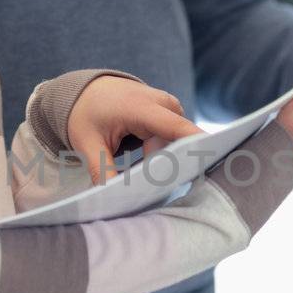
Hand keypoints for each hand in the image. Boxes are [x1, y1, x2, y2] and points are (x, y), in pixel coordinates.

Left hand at [67, 77, 203, 183]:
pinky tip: (151, 165)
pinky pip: (174, 137)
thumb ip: (103, 172)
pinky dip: (164, 152)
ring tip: (150, 177)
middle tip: (157, 189)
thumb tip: (111, 201)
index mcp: (141, 107)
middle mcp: (162, 103)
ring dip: (166, 160)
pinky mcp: (170, 112)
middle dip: (172, 165)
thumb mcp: (88, 145)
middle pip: (179, 142)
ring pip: (177, 142)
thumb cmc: (86, 114)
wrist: (85, 91)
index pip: (178, 129)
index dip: (196, 148)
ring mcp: (169, 106)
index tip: (207, 168)